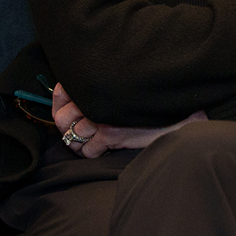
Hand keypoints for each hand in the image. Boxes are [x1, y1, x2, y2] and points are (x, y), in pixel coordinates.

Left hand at [50, 82, 205, 159]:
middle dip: (66, 127)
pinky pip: (88, 151)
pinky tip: (102, 148)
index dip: (59, 102)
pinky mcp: (111, 135)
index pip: (63, 93)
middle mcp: (96, 98)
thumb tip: (76, 95)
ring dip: (78, 142)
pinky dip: (91, 152)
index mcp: (97, 82)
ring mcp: (102, 117)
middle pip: (63, 119)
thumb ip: (102, 87)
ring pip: (73, 137)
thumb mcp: (124, 86)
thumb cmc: (151, 98)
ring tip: (88, 141)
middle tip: (76, 128)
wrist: (176, 112)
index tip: (65, 104)